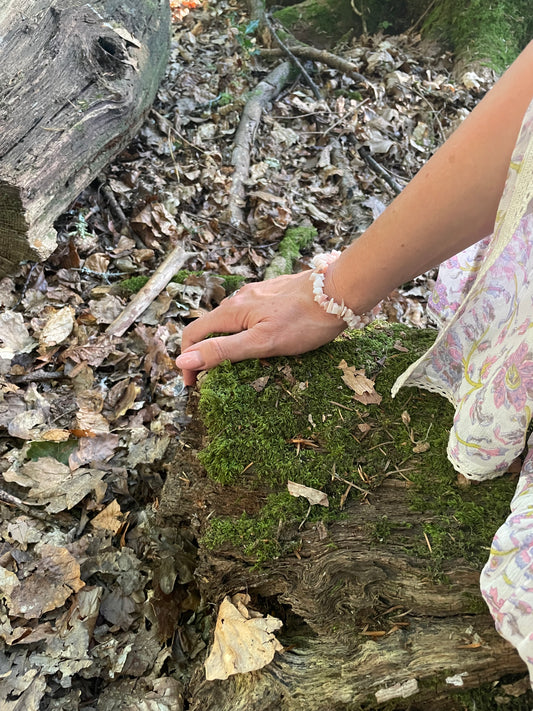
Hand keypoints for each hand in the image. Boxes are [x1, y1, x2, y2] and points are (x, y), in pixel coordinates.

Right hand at [176, 270, 345, 384]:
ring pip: (231, 322)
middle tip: (214, 379)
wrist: (340, 292)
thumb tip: (184, 360)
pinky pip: (250, 316)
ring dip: (226, 343)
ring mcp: (258, 295)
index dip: (188, 360)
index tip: (193, 384)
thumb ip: (223, 351)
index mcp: (231, 310)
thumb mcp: (262, 342)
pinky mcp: (274, 296)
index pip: (194, 334)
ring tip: (238, 366)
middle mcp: (240, 299)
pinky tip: (262, 344)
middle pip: (211, 328)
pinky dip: (245, 333)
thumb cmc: (305, 320)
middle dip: (206, 353)